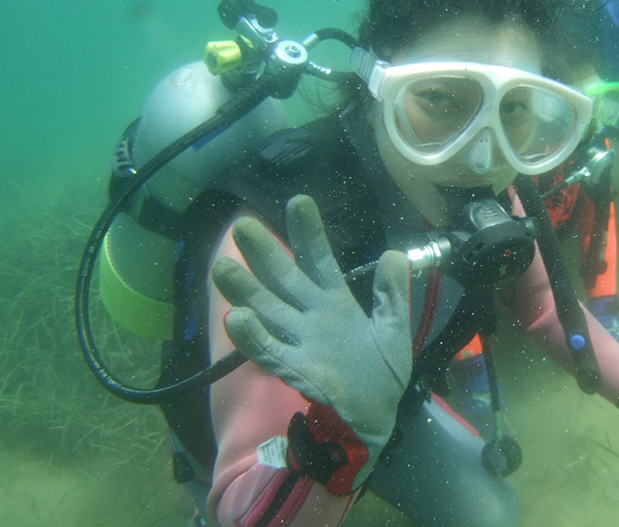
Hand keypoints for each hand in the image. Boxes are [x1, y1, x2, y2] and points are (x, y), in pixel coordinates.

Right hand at [212, 194, 411, 492]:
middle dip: (264, 253)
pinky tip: (235, 319)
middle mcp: (310, 315)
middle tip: (243, 225)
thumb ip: (392, 294)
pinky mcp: (294, 370)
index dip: (308, 233)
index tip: (299, 201)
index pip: (318, 259)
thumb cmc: (382, 371)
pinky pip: (269, 352)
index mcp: (334, 301)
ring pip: (267, 311)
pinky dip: (253, 337)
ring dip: (245, 291)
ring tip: (223, 267)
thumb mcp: (394, 328)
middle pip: (283, 279)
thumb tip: (395, 254)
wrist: (379, 416)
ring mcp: (299, 341)